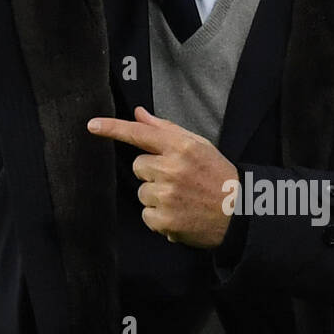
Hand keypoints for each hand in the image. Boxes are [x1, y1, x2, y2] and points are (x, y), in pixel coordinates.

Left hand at [87, 106, 237, 248]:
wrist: (241, 213)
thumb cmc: (218, 176)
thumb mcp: (199, 146)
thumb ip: (166, 129)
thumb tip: (139, 113)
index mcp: (181, 147)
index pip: (140, 133)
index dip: (113, 128)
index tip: (92, 125)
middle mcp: (172, 169)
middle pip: (138, 166)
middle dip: (152, 172)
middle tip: (178, 180)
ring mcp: (168, 195)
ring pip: (141, 192)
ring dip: (156, 197)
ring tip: (182, 199)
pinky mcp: (165, 220)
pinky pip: (146, 215)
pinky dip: (160, 218)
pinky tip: (180, 214)